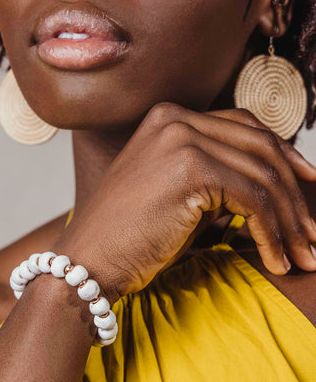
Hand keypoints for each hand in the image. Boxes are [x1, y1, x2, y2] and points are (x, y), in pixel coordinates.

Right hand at [55, 103, 315, 303]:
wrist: (88, 262)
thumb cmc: (130, 238)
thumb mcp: (178, 198)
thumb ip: (217, 182)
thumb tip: (269, 193)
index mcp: (170, 118)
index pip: (245, 128)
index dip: (285, 157)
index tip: (308, 186)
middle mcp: (176, 119)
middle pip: (262, 147)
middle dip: (296, 195)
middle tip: (313, 235)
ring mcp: (181, 138)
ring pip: (263, 175)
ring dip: (290, 221)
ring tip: (302, 256)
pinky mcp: (189, 167)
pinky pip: (252, 198)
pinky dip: (273, 233)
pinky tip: (277, 261)